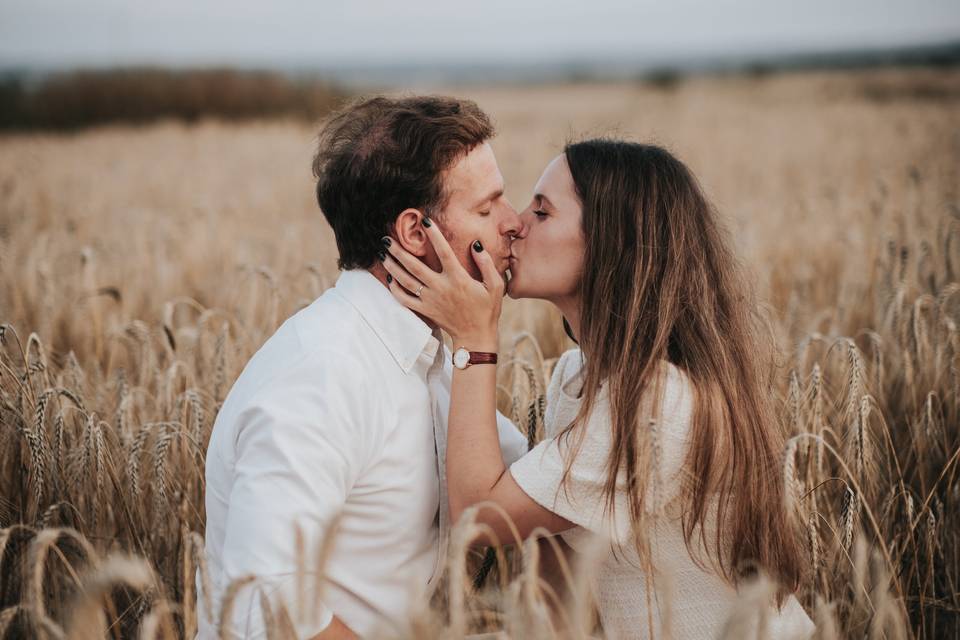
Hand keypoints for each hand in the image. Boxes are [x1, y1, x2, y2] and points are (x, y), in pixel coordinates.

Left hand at [380, 218, 502, 346]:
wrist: (476, 336)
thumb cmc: (487, 309)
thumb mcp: (495, 285)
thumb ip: (486, 264)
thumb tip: (475, 244)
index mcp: (458, 279)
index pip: (444, 252)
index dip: (434, 235)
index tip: (424, 221)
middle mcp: (441, 288)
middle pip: (415, 266)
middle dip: (399, 251)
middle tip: (386, 238)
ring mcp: (431, 300)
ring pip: (406, 281)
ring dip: (393, 266)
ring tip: (383, 254)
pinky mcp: (425, 311)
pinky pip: (405, 300)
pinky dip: (395, 289)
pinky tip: (390, 278)